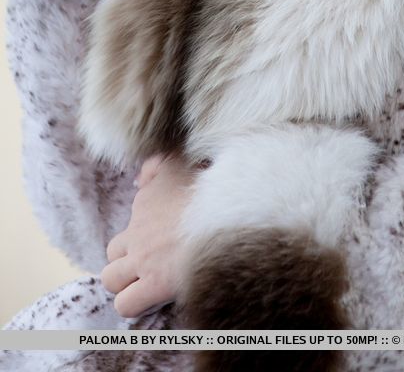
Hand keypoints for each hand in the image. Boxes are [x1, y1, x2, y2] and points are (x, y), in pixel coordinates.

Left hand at [101, 152, 198, 317]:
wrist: (228, 213)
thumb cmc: (214, 187)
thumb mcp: (182, 163)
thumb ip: (156, 166)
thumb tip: (138, 180)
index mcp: (148, 199)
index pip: (134, 215)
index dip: (149, 228)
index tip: (169, 233)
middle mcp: (139, 230)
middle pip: (113, 251)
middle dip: (128, 259)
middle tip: (154, 264)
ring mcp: (143, 258)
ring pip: (111, 279)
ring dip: (126, 283)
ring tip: (150, 285)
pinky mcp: (154, 283)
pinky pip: (125, 304)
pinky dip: (134, 304)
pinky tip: (153, 300)